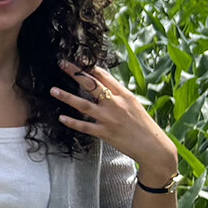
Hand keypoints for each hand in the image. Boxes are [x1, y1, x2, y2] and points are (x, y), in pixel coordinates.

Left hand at [52, 60, 178, 184]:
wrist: (153, 147)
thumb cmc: (144, 126)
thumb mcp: (134, 105)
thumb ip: (118, 95)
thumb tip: (103, 84)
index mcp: (125, 95)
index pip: (105, 77)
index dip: (90, 67)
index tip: (78, 59)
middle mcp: (116, 104)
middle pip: (92, 85)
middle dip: (75, 73)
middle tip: (61, 64)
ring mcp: (109, 119)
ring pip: (84, 105)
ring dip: (67, 97)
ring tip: (53, 90)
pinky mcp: (105, 133)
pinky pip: (85, 126)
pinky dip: (72, 122)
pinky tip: (61, 117)